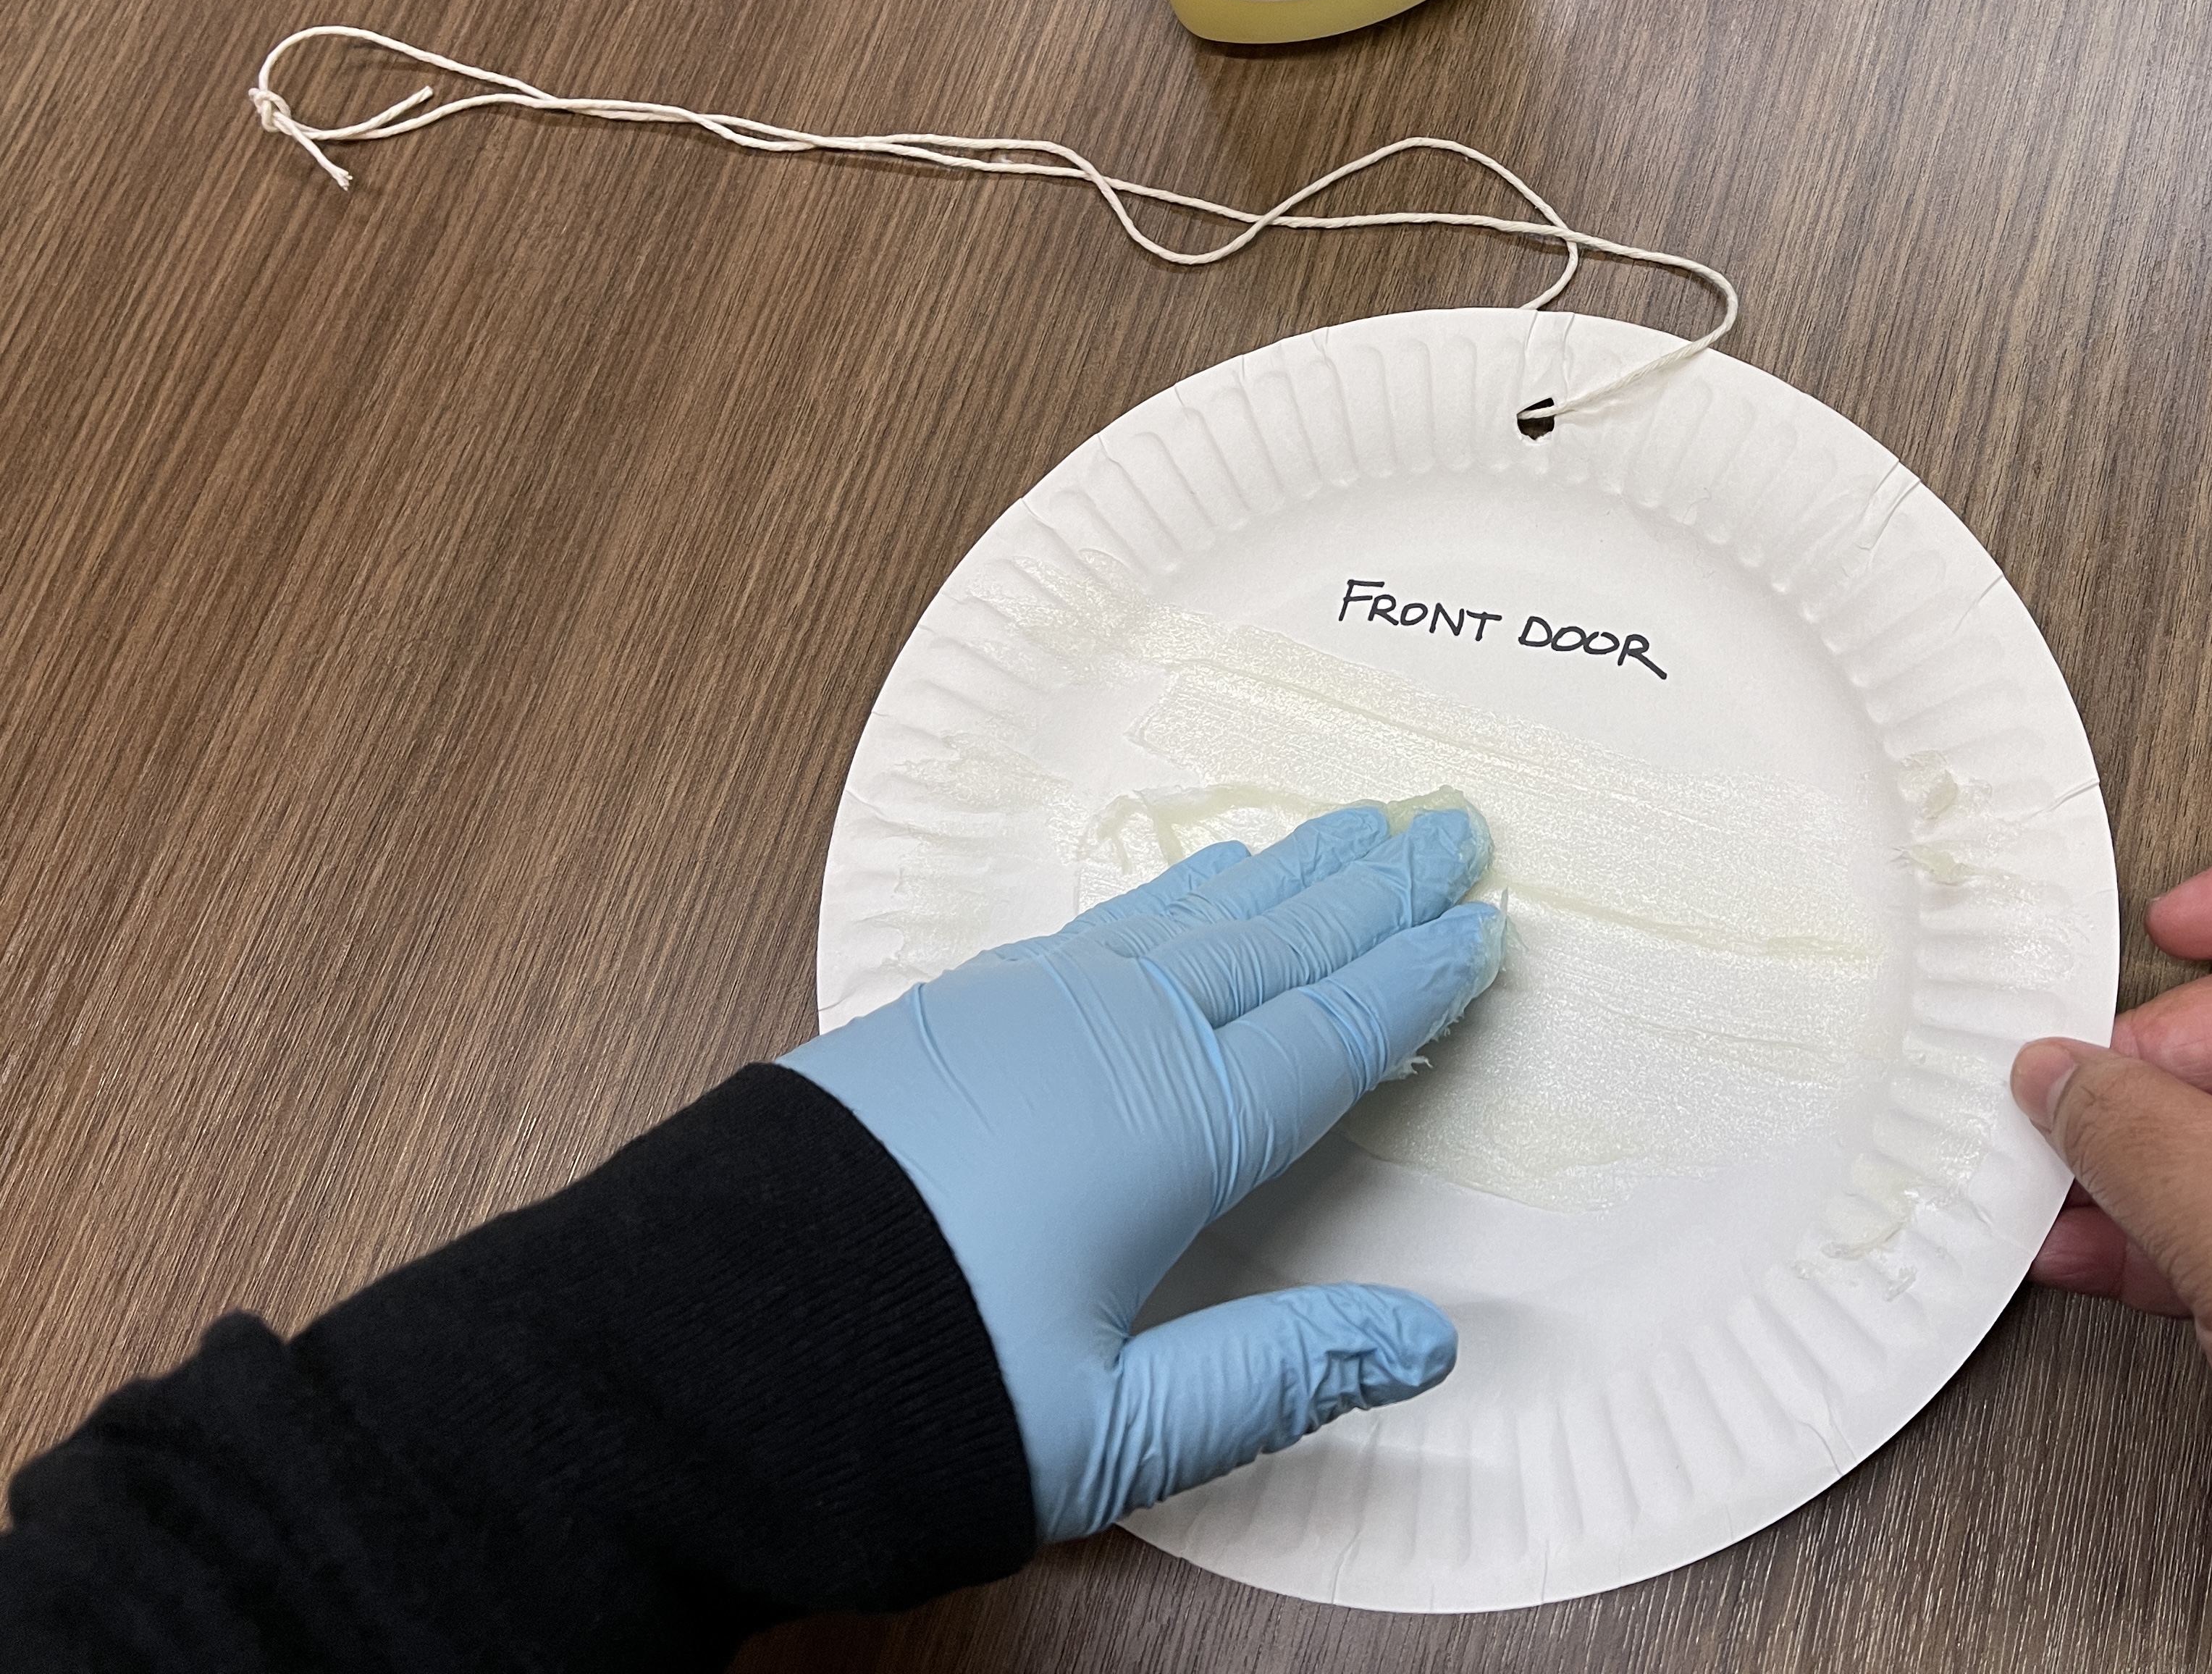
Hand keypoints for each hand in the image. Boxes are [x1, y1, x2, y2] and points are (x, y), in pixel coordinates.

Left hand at [783, 801, 1503, 1541]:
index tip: (1487, 924)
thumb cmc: (904, 1400)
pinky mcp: (948, 1013)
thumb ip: (1275, 1376)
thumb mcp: (1114, 1433)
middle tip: (1454, 823)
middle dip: (1374, 885)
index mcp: (1168, 1128)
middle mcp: (1107, 1039)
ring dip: (1283, 872)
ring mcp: (1021, 1010)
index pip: (1331, 1034)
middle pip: (1275, 943)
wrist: (678, 1359)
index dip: (1417, 981)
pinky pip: (1103, 926)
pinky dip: (1177, 895)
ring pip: (1189, 917)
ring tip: (1350, 826)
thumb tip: (1430, 1345)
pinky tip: (1198, 885)